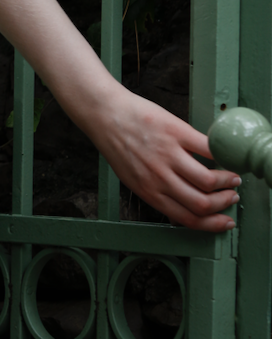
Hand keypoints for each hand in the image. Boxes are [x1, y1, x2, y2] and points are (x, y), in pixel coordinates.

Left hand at [86, 86, 240, 231]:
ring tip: (232, 177)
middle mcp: (159, 178)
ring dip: (227, 182)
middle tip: (232, 197)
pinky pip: (207, 149)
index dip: (212, 224)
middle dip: (223, 204)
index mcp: (149, 192)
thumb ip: (156, 191)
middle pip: (202, 203)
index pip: (188, 219)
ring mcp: (168, 155)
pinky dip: (222, 155)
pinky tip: (225, 156)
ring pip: (208, 180)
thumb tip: (183, 202)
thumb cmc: (118, 145)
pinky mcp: (175, 132)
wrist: (106, 114)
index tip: (225, 222)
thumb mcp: (132, 178)